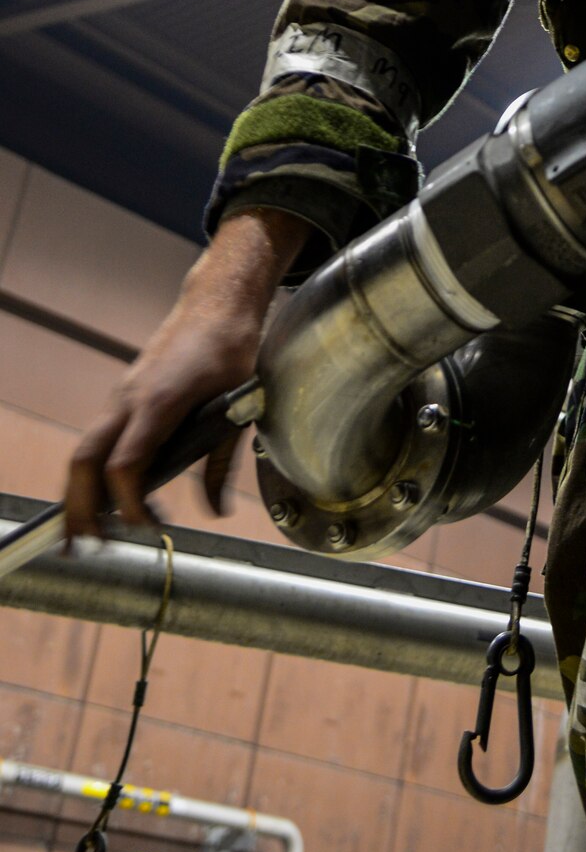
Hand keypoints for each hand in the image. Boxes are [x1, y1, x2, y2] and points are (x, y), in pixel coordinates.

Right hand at [64, 208, 307, 536]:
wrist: (217, 304)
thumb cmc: (230, 348)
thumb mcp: (240, 406)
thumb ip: (222, 461)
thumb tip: (216, 510)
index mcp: (159, 402)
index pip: (126, 464)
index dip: (129, 503)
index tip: (148, 526)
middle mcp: (129, 399)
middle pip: (85, 460)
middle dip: (79, 507)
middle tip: (85, 547)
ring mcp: (121, 397)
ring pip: (84, 451)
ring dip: (78, 493)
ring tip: (83, 534)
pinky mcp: (123, 397)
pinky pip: (96, 439)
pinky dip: (91, 472)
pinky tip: (101, 500)